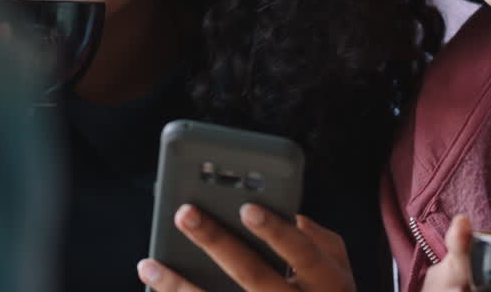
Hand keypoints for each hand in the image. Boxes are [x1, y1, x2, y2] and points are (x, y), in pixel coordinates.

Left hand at [138, 203, 353, 290]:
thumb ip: (322, 243)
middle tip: (187, 213)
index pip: (303, 253)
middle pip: (253, 275)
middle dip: (217, 242)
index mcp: (328, 285)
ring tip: (150, 265)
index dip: (276, 231)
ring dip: (179, 286)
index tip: (247, 207)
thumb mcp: (340, 276)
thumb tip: (294, 215)